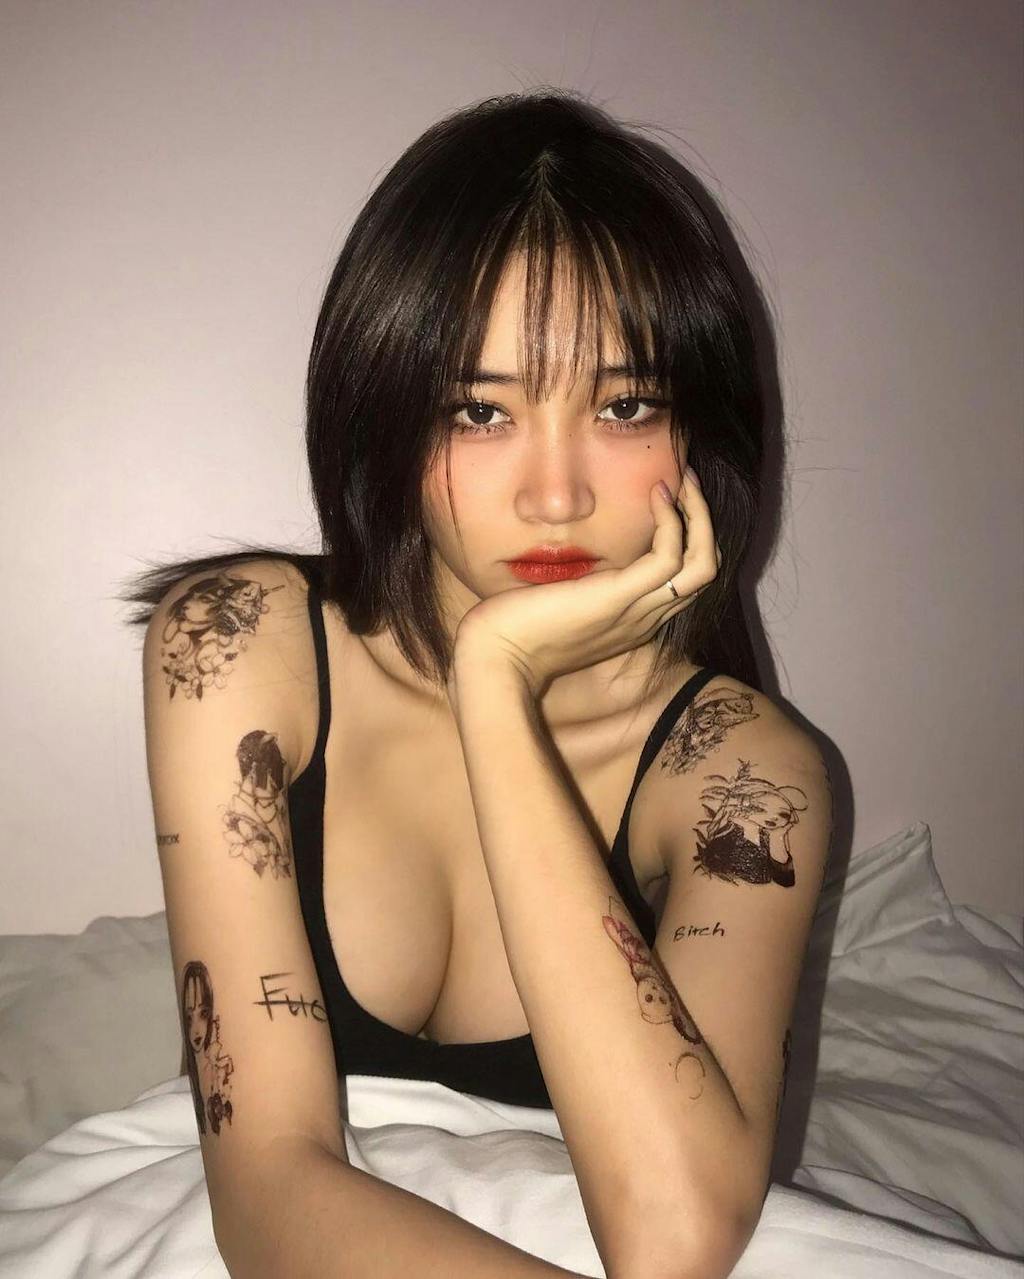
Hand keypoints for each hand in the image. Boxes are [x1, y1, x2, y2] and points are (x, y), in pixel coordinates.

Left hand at [451, 467, 720, 697]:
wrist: (496, 659)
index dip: (688, 538)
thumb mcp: (557, 602)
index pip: (684, 581)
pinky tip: (657, 495)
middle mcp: (644, 619)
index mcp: (632, 621)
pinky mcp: (618, 597)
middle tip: (687, 481)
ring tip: (683, 479)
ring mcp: (635, 610)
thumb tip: (572, 556)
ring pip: (703, 563)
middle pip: (704, 570)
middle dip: (703, 521)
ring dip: (699, 515)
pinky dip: (673, 521)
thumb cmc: (514, 631)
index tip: (670, 500)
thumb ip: (576, 584)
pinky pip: (669, 557)